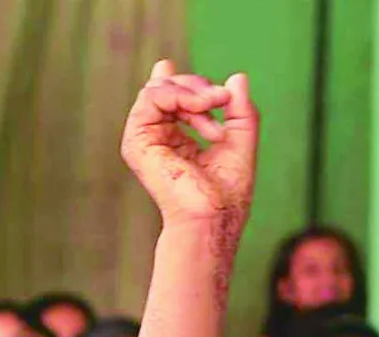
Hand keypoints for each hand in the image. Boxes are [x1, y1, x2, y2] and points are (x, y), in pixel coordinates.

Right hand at [121, 60, 257, 236]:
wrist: (213, 217)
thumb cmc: (228, 194)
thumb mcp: (241, 142)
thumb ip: (241, 111)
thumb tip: (238, 77)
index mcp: (176, 139)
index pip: (174, 96)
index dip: (189, 84)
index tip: (222, 94)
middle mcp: (158, 138)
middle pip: (168, 88)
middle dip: (198, 87)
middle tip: (223, 100)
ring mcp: (145, 139)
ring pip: (158, 88)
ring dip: (192, 92)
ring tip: (213, 110)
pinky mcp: (137, 141)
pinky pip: (152, 97)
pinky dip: (179, 94)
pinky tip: (200, 108)